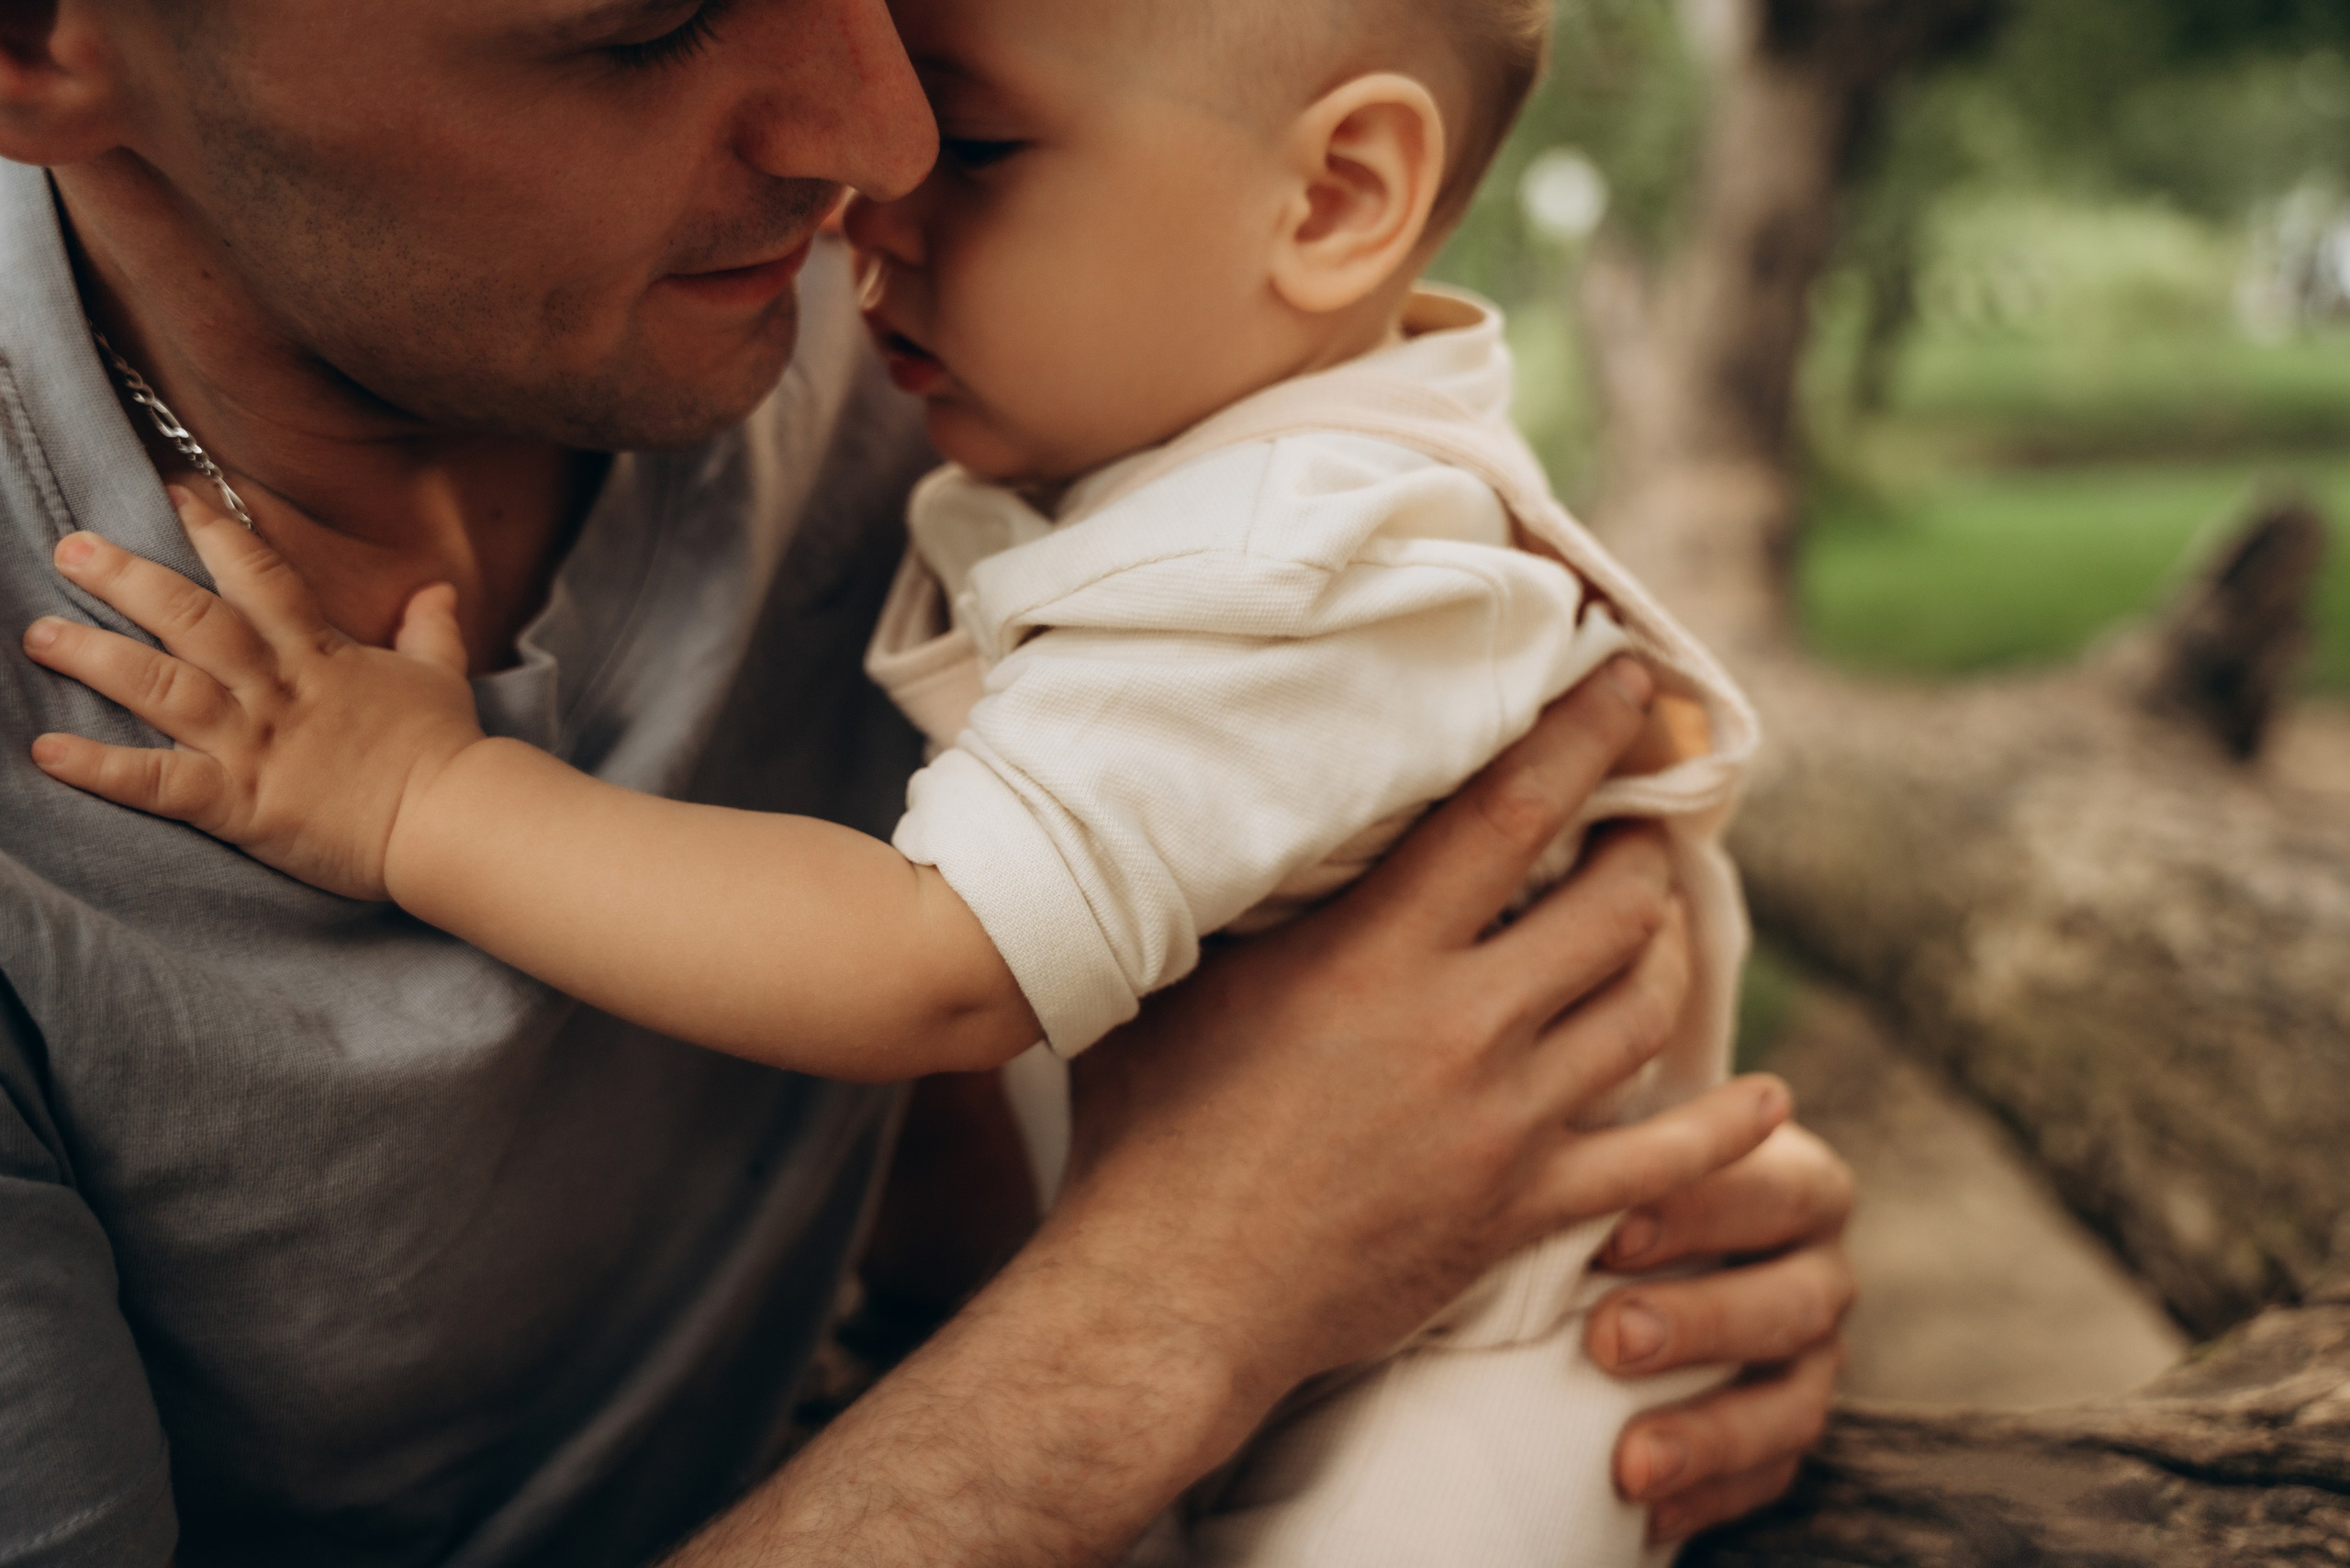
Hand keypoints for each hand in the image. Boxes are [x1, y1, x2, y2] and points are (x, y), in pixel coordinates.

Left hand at [22, 489, 481, 900]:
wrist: (455, 820)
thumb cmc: (448, 752)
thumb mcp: (442, 679)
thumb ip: (432, 631)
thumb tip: (438, 590)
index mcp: (321, 656)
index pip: (262, 577)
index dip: (215, 532)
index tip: (173, 493)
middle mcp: (277, 690)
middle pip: (192, 619)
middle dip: (128, 579)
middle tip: (71, 548)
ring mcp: (255, 744)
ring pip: (163, 687)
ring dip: (96, 657)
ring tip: (38, 634)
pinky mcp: (241, 803)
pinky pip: (160, 782)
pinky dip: (102, 768)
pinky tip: (49, 752)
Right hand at [1053, 661, 1796, 1401]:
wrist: (1173, 1301)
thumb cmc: (1150, 1134)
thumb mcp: (1180, 983)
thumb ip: (1237, 899)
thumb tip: (1245, 811)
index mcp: (1373, 954)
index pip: (1509, 810)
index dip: (1583, 733)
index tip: (1628, 682)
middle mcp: (1458, 1026)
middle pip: (1612, 907)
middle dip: (1644, 848)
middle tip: (1638, 824)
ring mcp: (1505, 1122)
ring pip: (1646, 1010)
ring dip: (1670, 952)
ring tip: (1661, 920)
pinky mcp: (1524, 1207)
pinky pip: (1665, 1159)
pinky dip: (1728, 1124)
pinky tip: (1769, 1096)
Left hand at [1586, 1121, 1857, 1543]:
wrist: (1610, 1252)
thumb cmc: (1609, 1173)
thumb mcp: (1614, 1144)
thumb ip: (1606, 1141)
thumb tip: (1535, 1135)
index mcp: (1793, 1178)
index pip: (1772, 1187)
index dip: (1700, 1211)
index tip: (1611, 1235)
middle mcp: (1819, 1267)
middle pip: (1793, 1302)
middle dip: (1701, 1325)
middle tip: (1608, 1341)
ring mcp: (1814, 1356)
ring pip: (1794, 1405)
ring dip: (1710, 1434)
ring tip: (1630, 1462)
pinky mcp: (1788, 1430)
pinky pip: (1769, 1477)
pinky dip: (1708, 1496)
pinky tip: (1645, 1513)